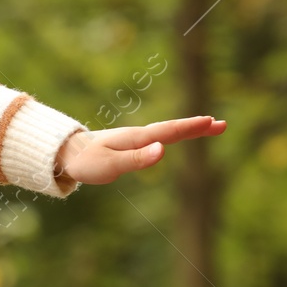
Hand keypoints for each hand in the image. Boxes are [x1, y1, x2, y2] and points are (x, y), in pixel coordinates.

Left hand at [55, 116, 225, 184]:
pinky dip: (172, 135)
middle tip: (222, 124)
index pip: (169, 132)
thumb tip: (163, 150)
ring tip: (209, 126)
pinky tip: (174, 139)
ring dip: (188, 129)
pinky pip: (157, 137)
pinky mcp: (128, 145)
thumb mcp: (110, 165)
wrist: (64, 154)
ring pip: (166, 132)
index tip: (212, 121)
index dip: (191, 127)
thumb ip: (136, 160)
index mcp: (136, 138)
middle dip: (197, 127)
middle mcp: (138, 135)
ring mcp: (133, 139)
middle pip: (172, 129)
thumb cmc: (85, 162)